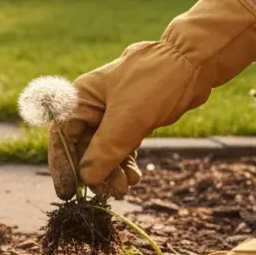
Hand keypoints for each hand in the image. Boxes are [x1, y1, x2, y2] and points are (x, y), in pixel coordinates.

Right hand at [49, 0, 255, 199]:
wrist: (193, 62)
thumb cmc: (155, 81)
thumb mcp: (128, 119)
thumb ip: (105, 150)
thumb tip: (87, 178)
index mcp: (80, 97)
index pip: (62, 136)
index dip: (63, 164)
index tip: (68, 191)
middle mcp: (92, 106)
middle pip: (83, 147)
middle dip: (94, 172)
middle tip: (107, 192)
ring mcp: (112, 114)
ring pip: (104, 151)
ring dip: (112, 171)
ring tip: (124, 187)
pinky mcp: (131, 121)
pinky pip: (121, 149)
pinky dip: (125, 164)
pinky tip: (133, 178)